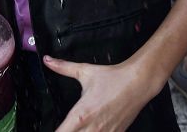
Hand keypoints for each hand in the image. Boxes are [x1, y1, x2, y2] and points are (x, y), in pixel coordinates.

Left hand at [44, 56, 160, 131]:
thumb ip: (63, 67)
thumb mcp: (85, 72)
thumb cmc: (112, 78)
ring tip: (81, 126)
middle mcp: (92, 128)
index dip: (57, 131)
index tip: (57, 128)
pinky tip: (94, 129)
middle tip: (67, 127)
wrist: (138, 83)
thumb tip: (48, 60)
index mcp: (80, 115)